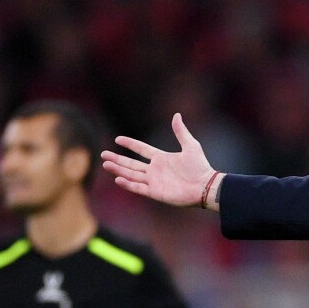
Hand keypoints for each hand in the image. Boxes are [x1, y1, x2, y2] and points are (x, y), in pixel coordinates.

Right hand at [101, 113, 217, 208]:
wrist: (205, 186)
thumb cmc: (200, 167)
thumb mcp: (190, 146)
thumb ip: (180, 131)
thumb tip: (176, 115)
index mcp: (161, 158)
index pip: (141, 149)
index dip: (130, 144)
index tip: (117, 139)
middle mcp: (155, 169)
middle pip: (131, 163)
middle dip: (117, 159)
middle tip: (103, 155)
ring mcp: (154, 181)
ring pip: (131, 174)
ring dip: (118, 170)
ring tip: (106, 164)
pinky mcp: (155, 192)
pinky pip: (138, 187)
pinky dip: (128, 184)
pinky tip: (118, 178)